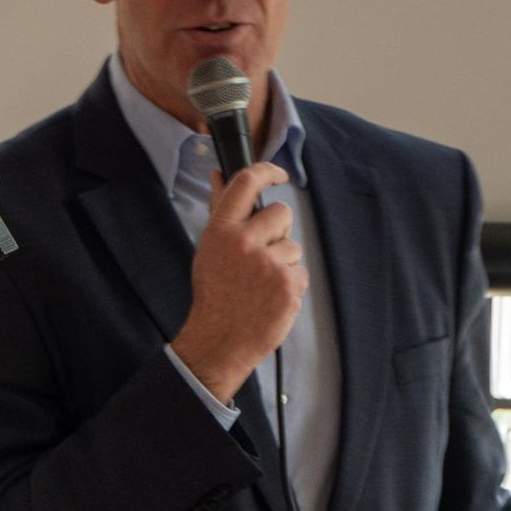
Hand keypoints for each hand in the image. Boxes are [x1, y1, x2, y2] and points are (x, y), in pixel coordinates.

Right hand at [170, 162, 306, 401]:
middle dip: (278, 230)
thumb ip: (220, 210)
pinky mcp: (288, 285)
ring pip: (293, 246)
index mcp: (221, 231)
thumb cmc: (214, 293)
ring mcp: (268, 264)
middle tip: (262, 254)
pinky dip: (290, 285)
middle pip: (281, 213)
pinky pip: (301, 272)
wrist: (219, 340)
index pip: (246, 183)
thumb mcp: (209, 248)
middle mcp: (244, 243)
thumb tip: (219, 174)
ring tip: (261, 284)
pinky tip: (270, 297)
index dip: (267, 171)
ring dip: (283, 262)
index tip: (278, 173)